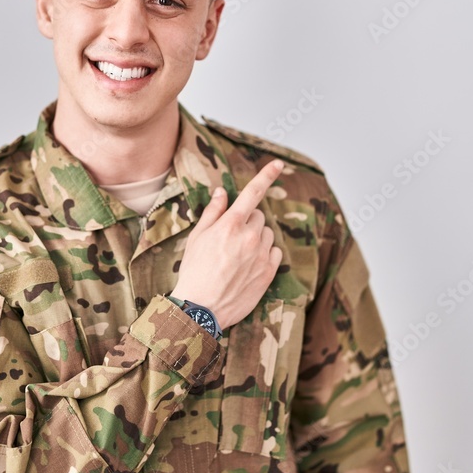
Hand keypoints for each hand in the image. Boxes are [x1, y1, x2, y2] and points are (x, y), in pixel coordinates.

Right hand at [171, 159, 283, 329]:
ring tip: (238, 256)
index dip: (266, 175)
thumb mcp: (196, 238)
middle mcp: (250, 237)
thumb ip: (213, 212)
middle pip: (258, 216)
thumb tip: (221, 192)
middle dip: (248, 221)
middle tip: (231, 238)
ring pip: (267, 234)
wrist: (202, 308)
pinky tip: (249, 265)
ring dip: (257, 238)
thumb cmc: (194, 271)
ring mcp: (262, 255)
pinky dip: (265, 254)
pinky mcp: (269, 272)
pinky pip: (275, 252)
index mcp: (230, 225)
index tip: (278, 163)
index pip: (252, 193)